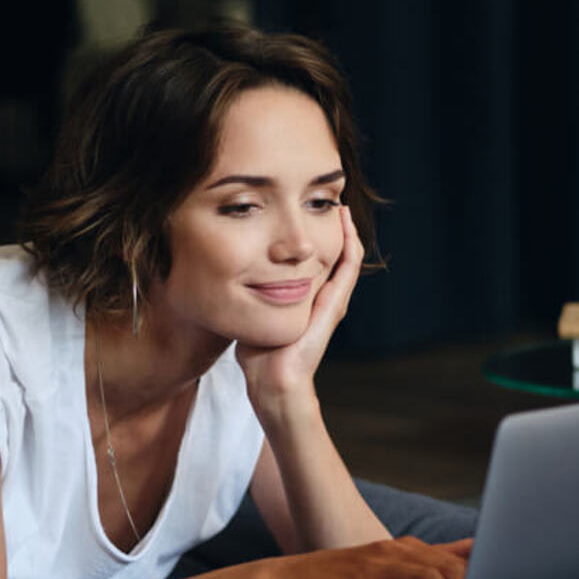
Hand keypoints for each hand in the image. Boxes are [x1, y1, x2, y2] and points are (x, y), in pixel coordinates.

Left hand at [236, 206, 362, 409]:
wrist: (272, 381)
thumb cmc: (259, 354)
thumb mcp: (254, 312)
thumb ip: (250, 294)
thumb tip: (229, 273)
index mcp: (307, 297)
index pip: (317, 257)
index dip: (313, 233)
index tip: (304, 208)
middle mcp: (324, 296)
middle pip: (334, 252)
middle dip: (330, 226)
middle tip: (326, 198)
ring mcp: (332, 301)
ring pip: (347, 255)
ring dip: (345, 229)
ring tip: (340, 204)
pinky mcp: (334, 305)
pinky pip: (347, 267)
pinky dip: (349, 243)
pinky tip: (345, 223)